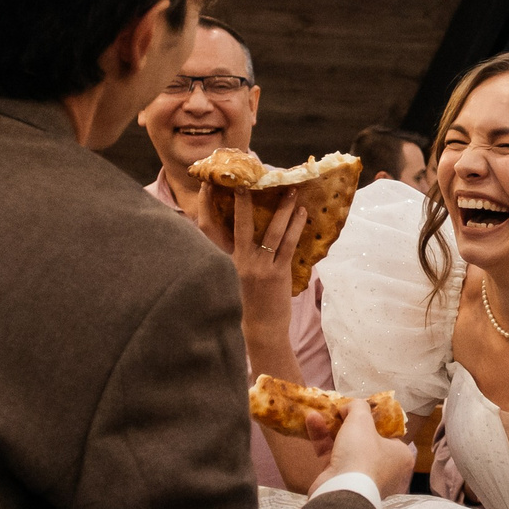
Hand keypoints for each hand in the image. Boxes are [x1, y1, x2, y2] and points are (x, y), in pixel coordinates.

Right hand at [209, 187, 306, 335]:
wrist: (261, 328)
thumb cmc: (249, 299)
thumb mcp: (234, 274)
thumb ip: (234, 251)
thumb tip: (244, 225)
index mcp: (224, 259)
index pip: (208, 228)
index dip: (205, 205)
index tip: (209, 185)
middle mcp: (237, 261)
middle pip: (240, 224)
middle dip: (244, 200)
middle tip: (248, 180)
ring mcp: (258, 267)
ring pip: (272, 231)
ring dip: (283, 209)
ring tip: (291, 191)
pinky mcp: (277, 274)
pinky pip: (288, 245)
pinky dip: (295, 227)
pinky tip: (302, 213)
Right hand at [309, 396, 413, 501]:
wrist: (342, 491)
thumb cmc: (361, 454)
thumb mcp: (361, 421)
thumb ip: (358, 407)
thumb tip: (350, 406)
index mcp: (400, 455)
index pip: (389, 432)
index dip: (373, 418)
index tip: (359, 409)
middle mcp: (385, 468)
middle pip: (366, 439)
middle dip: (348, 423)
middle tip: (338, 410)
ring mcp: (363, 476)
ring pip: (347, 447)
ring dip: (331, 428)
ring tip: (319, 412)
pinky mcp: (342, 481)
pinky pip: (334, 456)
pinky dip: (323, 440)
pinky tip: (311, 421)